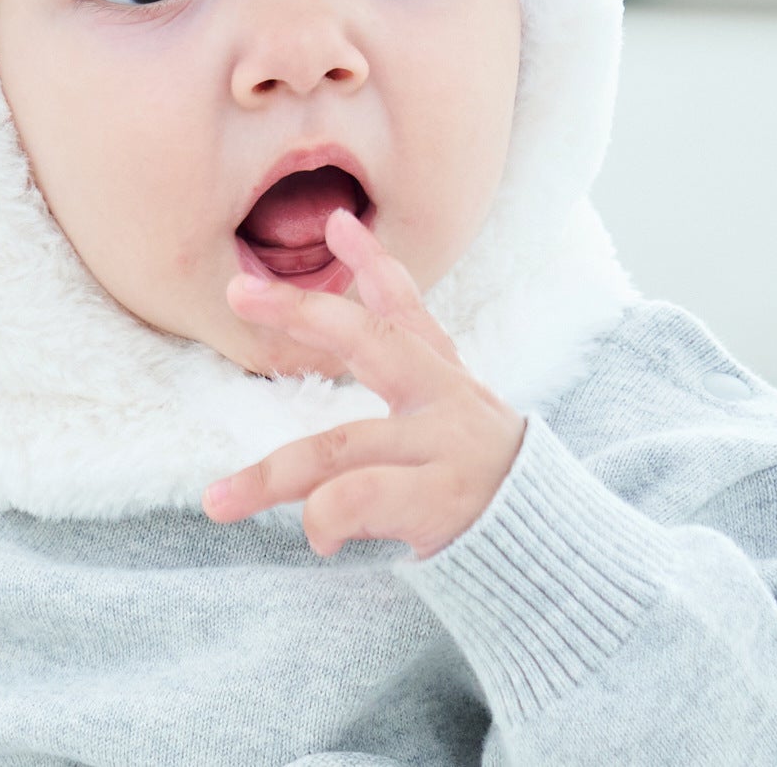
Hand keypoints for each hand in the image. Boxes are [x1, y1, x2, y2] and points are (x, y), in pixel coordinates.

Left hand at [203, 207, 526, 560]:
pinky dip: (326, 516)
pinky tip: (318, 538)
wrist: (560, 555)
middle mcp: (446, 401)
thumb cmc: (493, 485)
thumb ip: (413, 360)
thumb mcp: (460, 414)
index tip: (338, 222)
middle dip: (300, 311)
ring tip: (216, 501)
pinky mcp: (440, 499)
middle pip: (369, 342)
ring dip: (270, 476)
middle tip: (236, 292)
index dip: (373, 262)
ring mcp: (443, 448)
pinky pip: (359, 497)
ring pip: (338, 446)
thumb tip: (367, 285)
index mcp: (446, 382)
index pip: (407, 310)